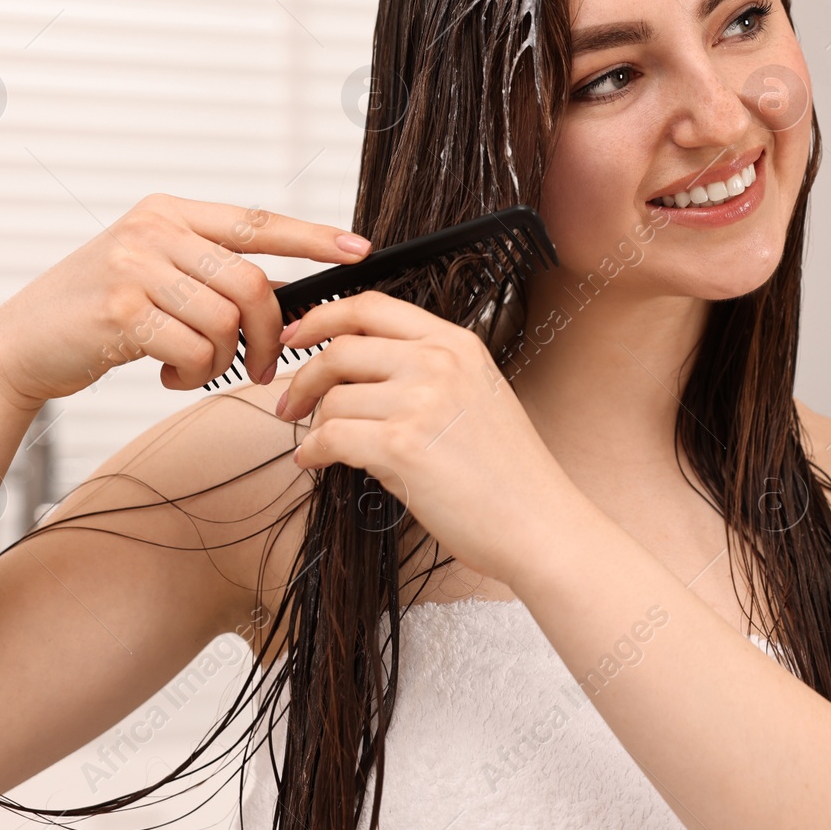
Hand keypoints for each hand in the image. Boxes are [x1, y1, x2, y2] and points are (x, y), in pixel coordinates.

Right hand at [0, 194, 373, 405]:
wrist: (21, 344)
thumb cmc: (100, 313)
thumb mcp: (158, 275)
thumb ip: (214, 274)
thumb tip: (292, 294)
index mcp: (170, 212)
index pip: (258, 221)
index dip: (313, 236)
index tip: (359, 250)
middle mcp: (153, 229)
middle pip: (251, 283)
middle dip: (271, 334)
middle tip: (266, 367)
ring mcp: (134, 266)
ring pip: (226, 321)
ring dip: (223, 360)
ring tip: (195, 369)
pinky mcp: (120, 310)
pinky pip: (194, 348)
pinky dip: (194, 374)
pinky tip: (170, 375)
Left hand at [276, 290, 575, 589]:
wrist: (538, 523)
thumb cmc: (509, 473)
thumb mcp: (476, 395)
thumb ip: (427, 371)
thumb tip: (356, 376)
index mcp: (456, 343)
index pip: (372, 306)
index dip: (323, 317)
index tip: (298, 336)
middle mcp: (438, 362)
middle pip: (341, 348)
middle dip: (305, 377)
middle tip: (292, 402)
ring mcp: (420, 402)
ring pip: (333, 398)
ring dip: (314, 425)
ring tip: (319, 446)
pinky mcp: (401, 446)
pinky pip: (330, 437)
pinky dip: (312, 452)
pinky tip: (314, 463)